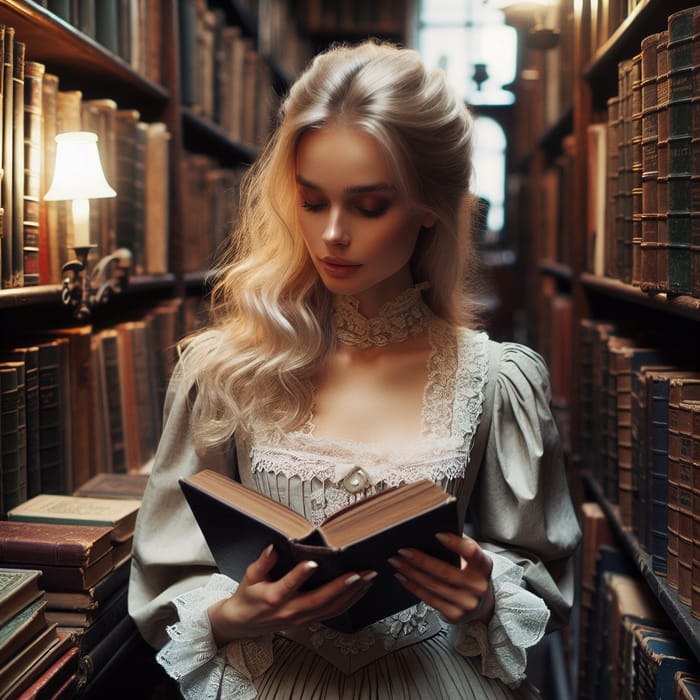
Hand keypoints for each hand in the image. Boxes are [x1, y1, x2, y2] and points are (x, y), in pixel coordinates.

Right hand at [208, 544, 375, 644]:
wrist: (244, 624)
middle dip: (342, 587)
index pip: (288, 586)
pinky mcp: (309, 622)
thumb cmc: (248, 597)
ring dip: (352, 594)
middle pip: (319, 600)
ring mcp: (302, 619)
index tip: (313, 563)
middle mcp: (290, 611)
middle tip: (361, 573)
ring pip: (331, 609)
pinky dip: (349, 602)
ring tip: (368, 579)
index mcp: (273, 597)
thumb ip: (262, 562)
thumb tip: (273, 548)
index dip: (300, 575)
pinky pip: (332, 613)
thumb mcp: (250, 576)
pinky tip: (361, 590)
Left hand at [388, 532, 493, 624]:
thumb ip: (459, 543)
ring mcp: (467, 603)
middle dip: (420, 560)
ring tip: (397, 562)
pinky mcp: (455, 615)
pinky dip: (413, 587)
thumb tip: (430, 529)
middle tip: (402, 550)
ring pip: (433, 586)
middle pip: (445, 572)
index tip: (437, 534)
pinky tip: (402, 577)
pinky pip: (429, 599)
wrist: (482, 604)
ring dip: (411, 573)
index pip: (472, 552)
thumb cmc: (471, 572)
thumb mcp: (472, 558)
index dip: (455, 544)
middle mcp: (478, 586)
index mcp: (483, 565)